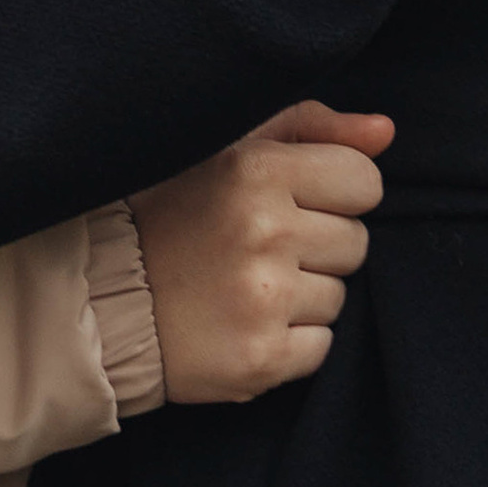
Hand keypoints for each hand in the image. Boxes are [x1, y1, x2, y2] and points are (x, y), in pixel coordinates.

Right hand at [131, 100, 393, 403]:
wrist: (102, 300)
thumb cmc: (172, 213)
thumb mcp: (230, 148)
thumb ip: (310, 127)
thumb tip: (385, 131)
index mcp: (256, 169)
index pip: (364, 181)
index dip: (335, 192)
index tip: (294, 201)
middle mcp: (264, 231)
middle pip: (356, 241)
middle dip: (318, 243)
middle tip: (258, 246)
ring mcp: (264, 300)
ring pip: (340, 295)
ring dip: (303, 293)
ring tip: (246, 283)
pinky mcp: (262, 359)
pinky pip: (321, 346)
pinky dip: (291, 339)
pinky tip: (246, 320)